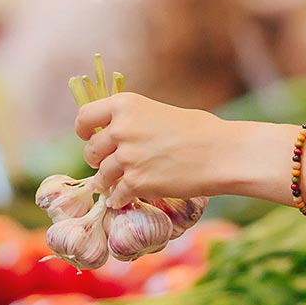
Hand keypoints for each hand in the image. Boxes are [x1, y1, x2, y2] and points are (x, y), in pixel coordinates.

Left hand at [75, 92, 291, 203]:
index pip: (84, 117)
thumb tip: (112, 133)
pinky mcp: (136, 183)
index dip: (84, 130)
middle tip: (114, 165)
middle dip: (100, 160)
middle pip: (91, 151)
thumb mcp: (159, 111)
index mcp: (125, 105)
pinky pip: (116, 195)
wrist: (221, 153)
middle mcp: (121, 128)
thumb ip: (132, 121)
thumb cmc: (199, 130)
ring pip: (102, 176)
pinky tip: (128, 198)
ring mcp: (127, 157)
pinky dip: (120, 199)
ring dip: (110, 182)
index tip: (89, 137)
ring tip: (123, 183)